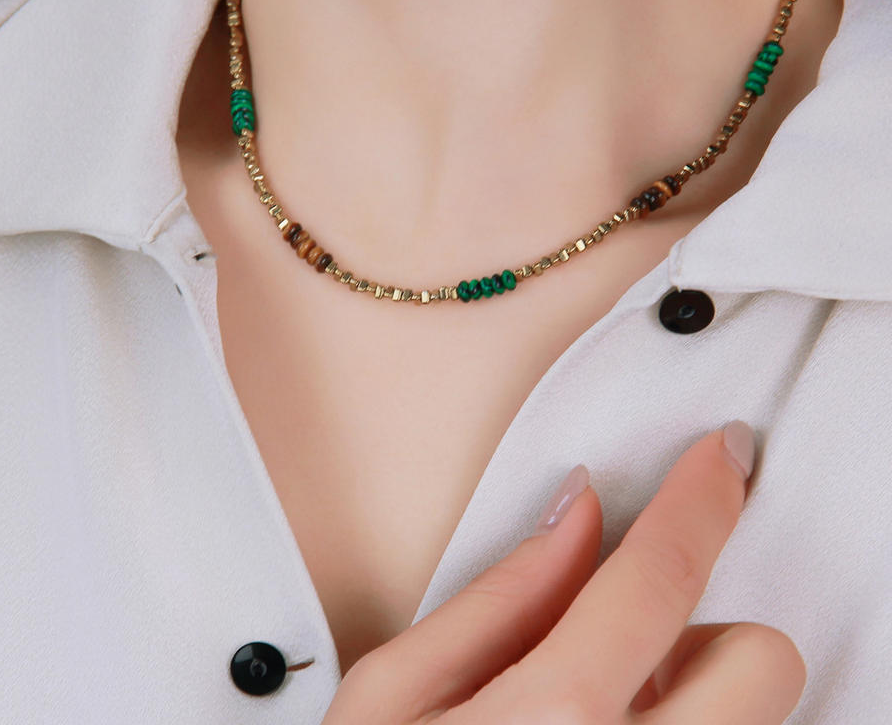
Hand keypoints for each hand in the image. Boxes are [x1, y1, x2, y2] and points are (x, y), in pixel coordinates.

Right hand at [321, 423, 805, 723]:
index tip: (723, 454)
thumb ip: (496, 596)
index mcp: (552, 720)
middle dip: (704, 637)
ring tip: (605, 724)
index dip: (700, 495)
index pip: (660, 573)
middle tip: (625, 651)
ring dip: (698, 706)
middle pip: (761, 660)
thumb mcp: (390, 696)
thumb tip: (573, 518)